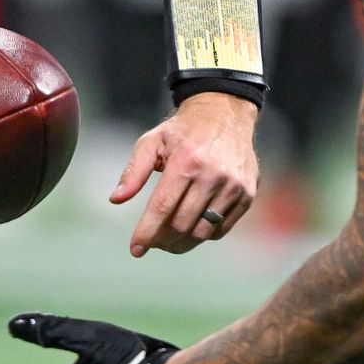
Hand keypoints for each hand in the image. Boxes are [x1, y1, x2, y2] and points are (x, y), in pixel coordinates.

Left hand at [111, 93, 257, 256]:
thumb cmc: (182, 131)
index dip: (147, 232)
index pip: (162, 207)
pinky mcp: (247, 195)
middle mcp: (213, 175)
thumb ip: (133, 171)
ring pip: (202, 231)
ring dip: (181, 243)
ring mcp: (233, 186)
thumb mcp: (152, 141)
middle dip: (162, 240)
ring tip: (168, 241)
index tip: (135, 249)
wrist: (224, 114)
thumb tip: (116, 199)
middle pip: (182, 224)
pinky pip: (221, 229)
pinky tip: (190, 229)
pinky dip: (203, 235)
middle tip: (152, 242)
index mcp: (186, 160)